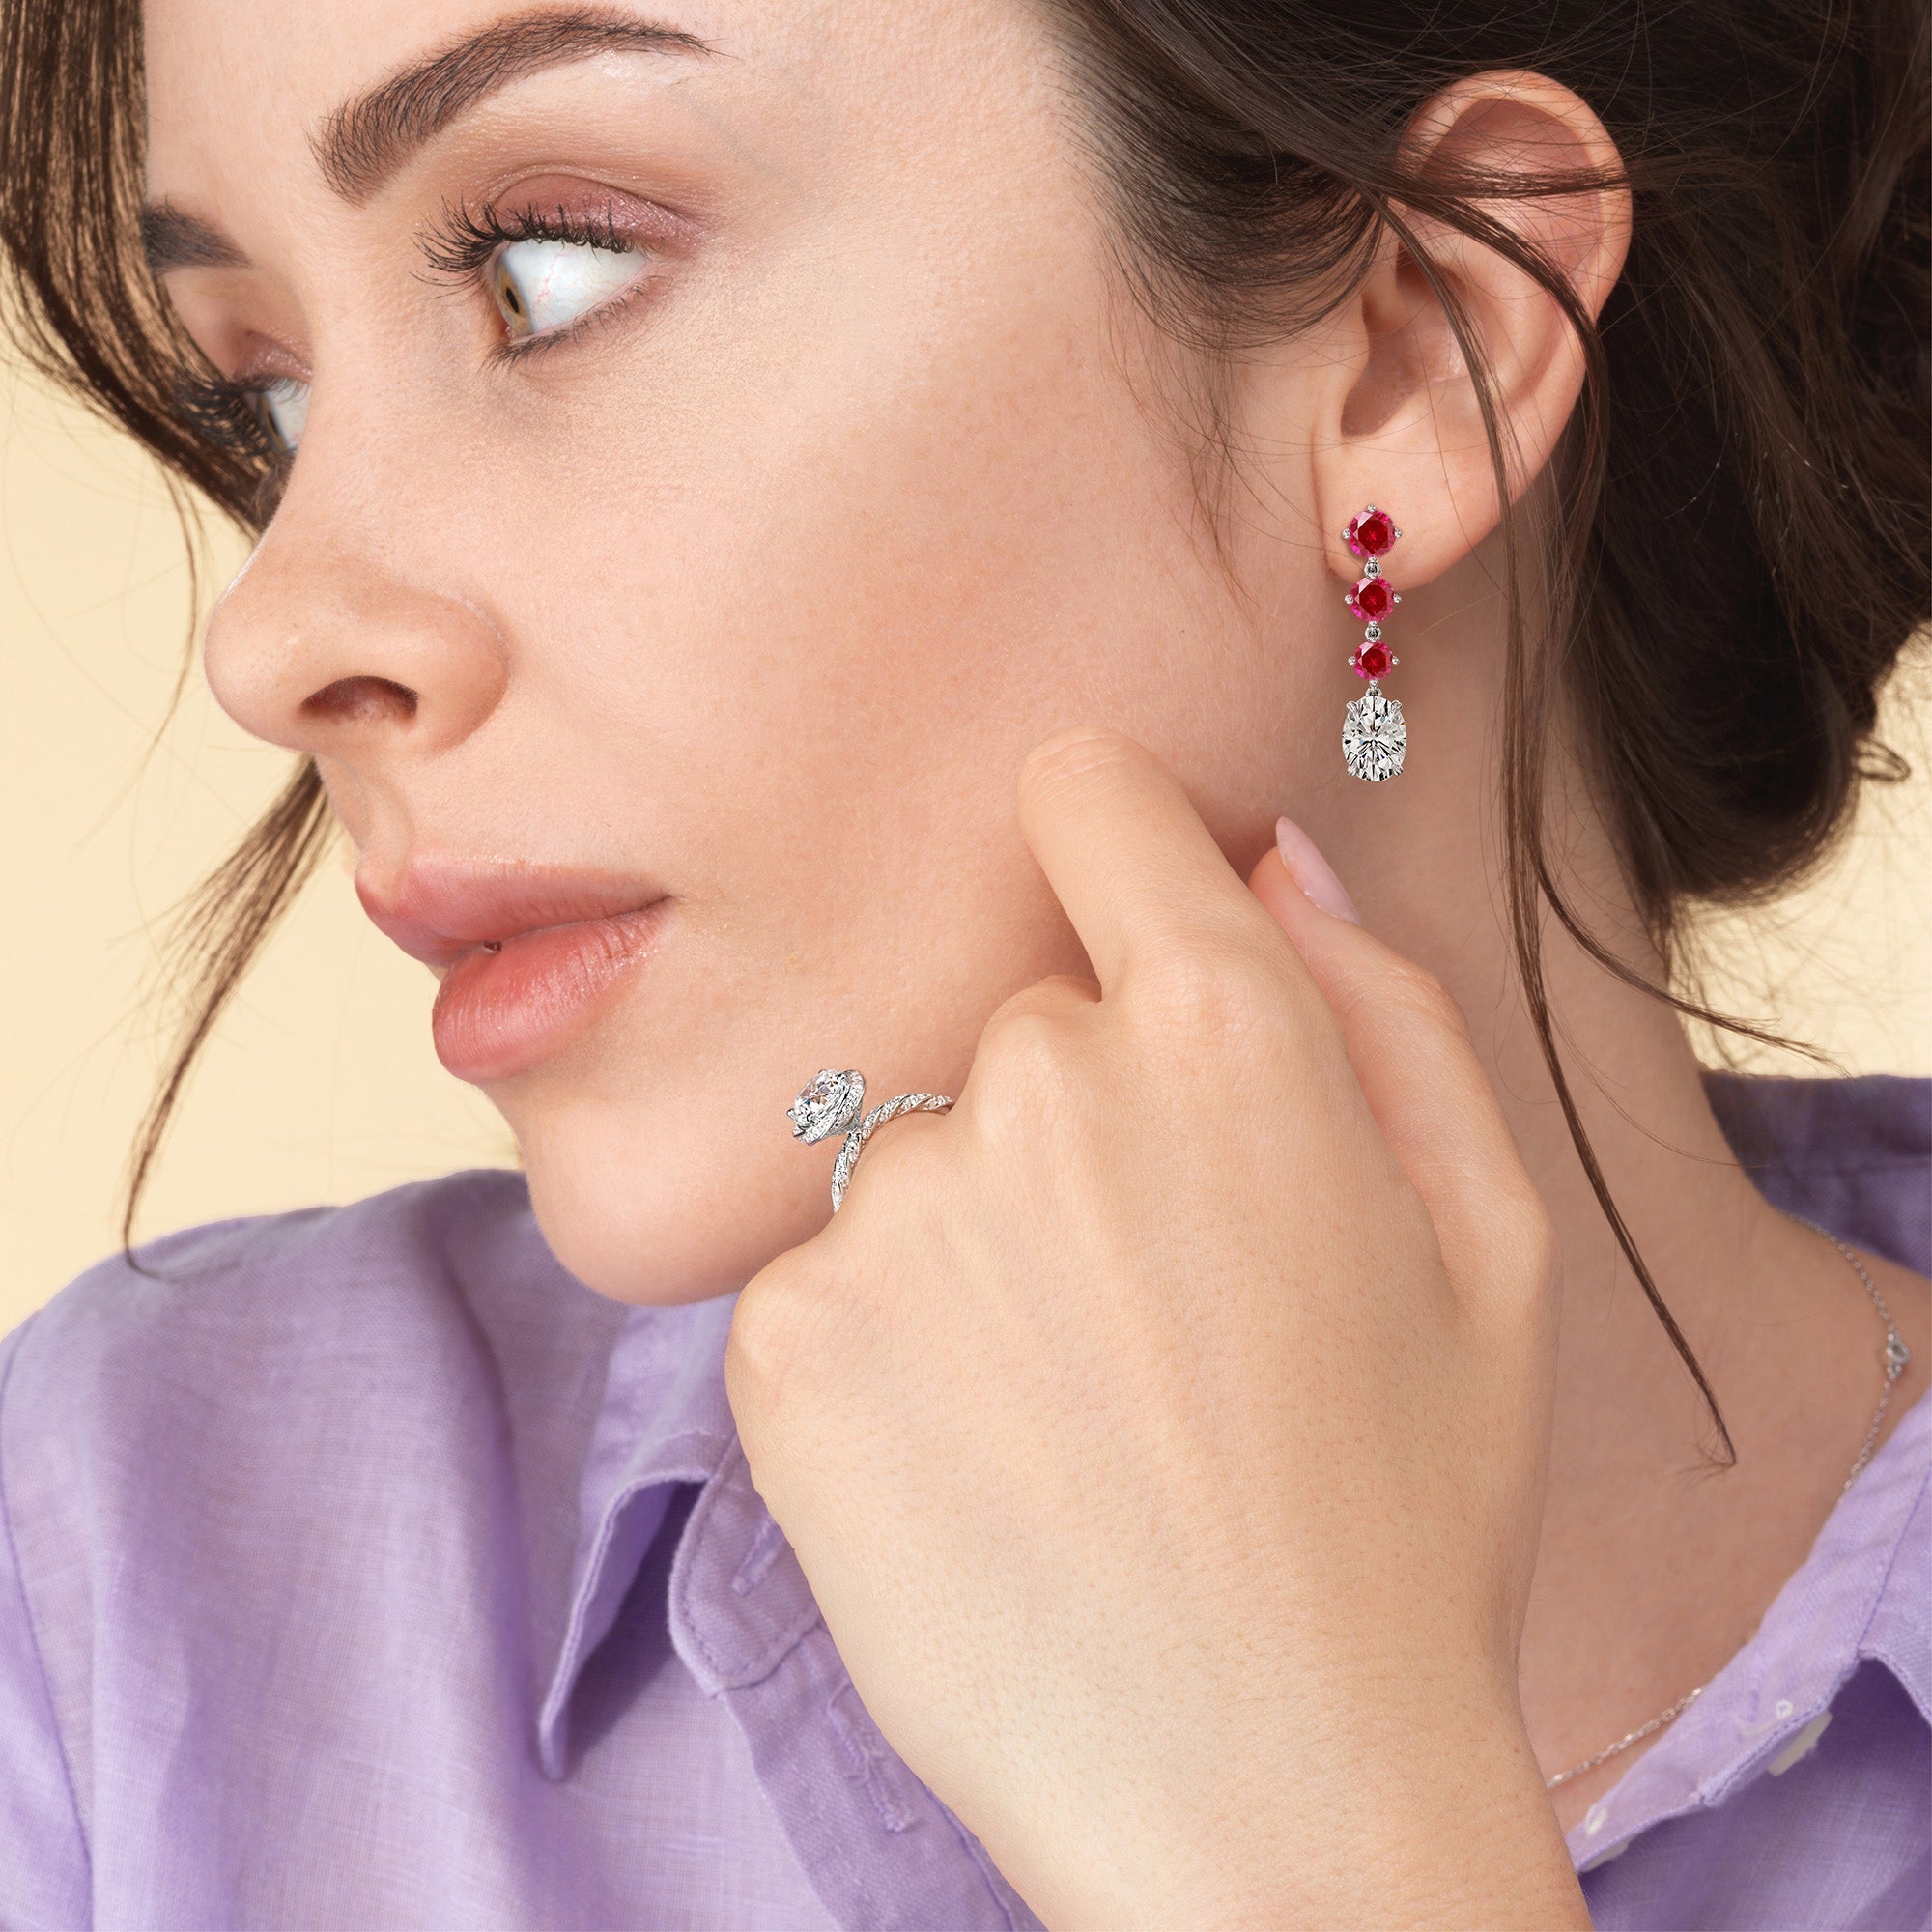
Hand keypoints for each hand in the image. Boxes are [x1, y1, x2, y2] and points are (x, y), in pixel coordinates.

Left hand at [726, 732, 1586, 1929]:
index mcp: (1221, 1029)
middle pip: (1010, 1013)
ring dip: (979, 1244)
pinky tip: (980, 1464)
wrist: (1264, 1787)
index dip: (1110, 841)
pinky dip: (885, 1350)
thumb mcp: (1487, 1239)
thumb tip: (1269, 857)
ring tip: (1071, 1408)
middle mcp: (1036, 1083)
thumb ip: (1382, 1004)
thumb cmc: (1409, 1515)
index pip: (1087, 794)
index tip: (1114, 906)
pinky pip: (825, 1277)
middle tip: (1154, 1302)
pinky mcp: (783, 1340)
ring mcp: (894, 1211)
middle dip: (1074, 1116)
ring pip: (917, 1157)